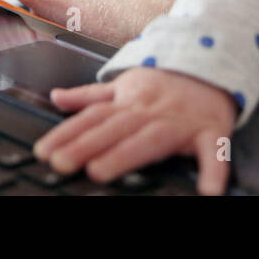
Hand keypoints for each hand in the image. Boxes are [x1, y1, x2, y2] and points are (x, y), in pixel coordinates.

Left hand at [33, 67, 237, 195]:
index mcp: (129, 100)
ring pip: (150, 139)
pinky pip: (213, 152)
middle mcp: (150, 111)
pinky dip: (213, 171)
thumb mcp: (126, 83)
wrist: (215, 65)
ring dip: (125, 155)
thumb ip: (90, 95)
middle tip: (60, 163)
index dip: (66, 133)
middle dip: (86, 145)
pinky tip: (206, 193)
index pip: (92, 117)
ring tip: (100, 172)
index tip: (43, 151)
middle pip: (114, 128)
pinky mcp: (212, 132)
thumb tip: (55, 97)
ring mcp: (181, 122)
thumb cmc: (166, 84)